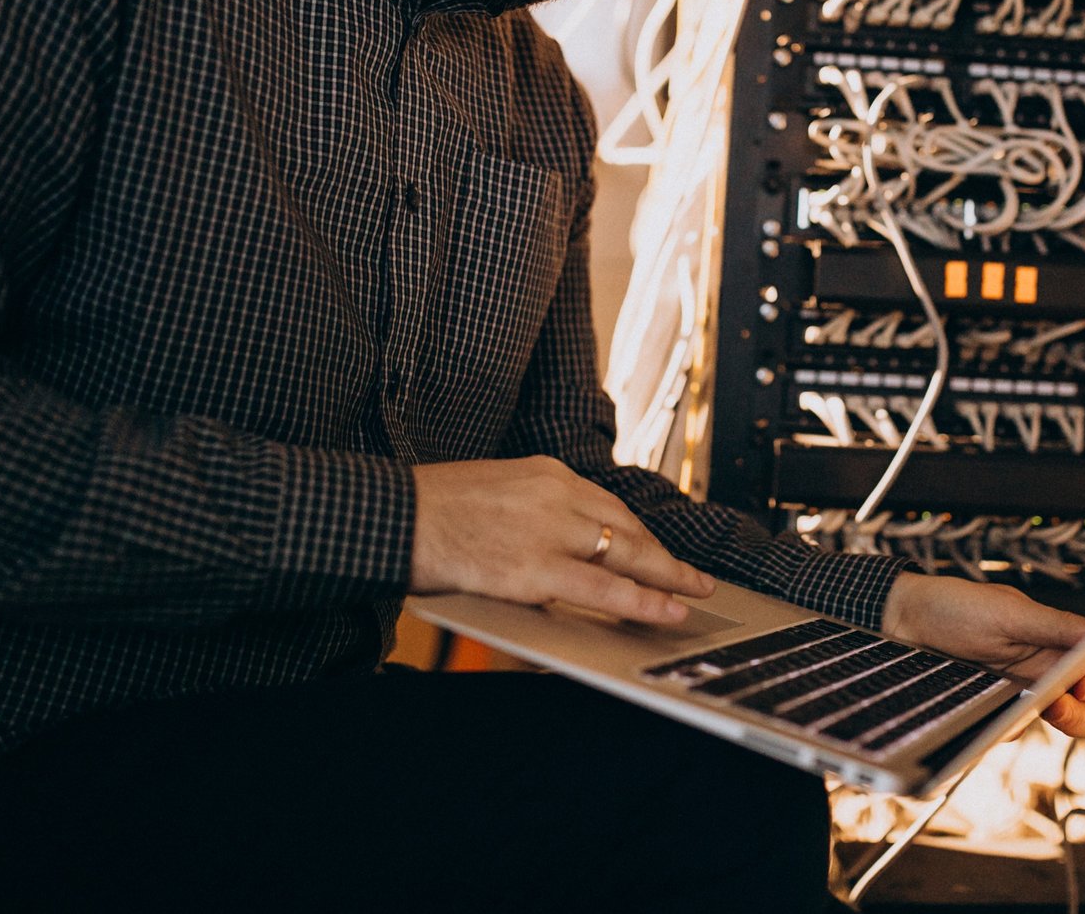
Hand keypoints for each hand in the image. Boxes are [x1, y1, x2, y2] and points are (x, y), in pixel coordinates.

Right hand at [409, 456, 713, 625]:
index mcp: (544, 473)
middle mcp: (557, 495)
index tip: (654, 546)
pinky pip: (604, 589)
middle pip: (627, 526)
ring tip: (693, 594)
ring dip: (667, 576)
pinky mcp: (537, 569)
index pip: (606, 504)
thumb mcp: (490, 492)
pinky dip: (643, 601)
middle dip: (664, 554)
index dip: (637, 531)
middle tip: (693, 575)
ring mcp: (550, 531)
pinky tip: (667, 611)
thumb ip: (527, 514)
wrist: (391, 515)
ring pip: (628, 554)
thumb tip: (549, 547)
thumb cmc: (427, 509)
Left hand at [882, 573, 1084, 736]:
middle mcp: (1045, 670)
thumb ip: (1058, 627)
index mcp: (1057, 641)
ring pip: (1057, 724)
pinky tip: (995, 713)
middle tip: (1060, 703)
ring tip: (1033, 707)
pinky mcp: (994, 713)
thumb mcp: (1009, 613)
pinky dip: (1010, 727)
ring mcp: (1021, 694)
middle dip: (1083, 711)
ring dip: (1053, 722)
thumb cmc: (955, 607)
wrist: (904, 621)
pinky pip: (1015, 730)